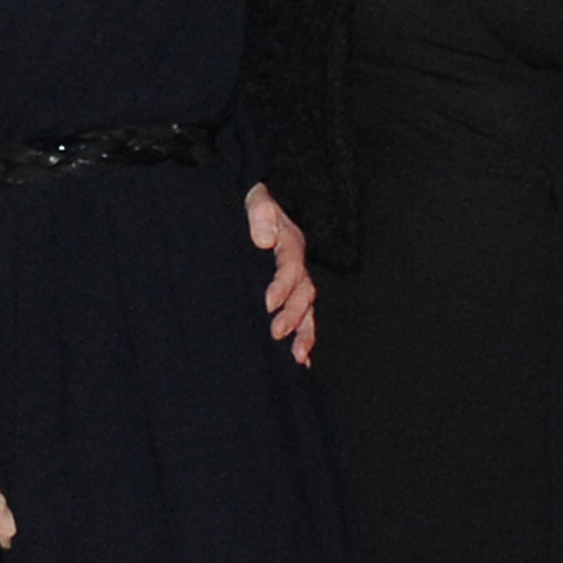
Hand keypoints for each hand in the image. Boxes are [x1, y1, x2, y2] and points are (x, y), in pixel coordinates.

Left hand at [247, 186, 316, 365]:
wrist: (256, 209)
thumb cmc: (254, 207)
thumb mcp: (256, 201)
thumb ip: (260, 214)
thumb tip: (263, 239)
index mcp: (290, 242)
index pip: (290, 265)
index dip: (282, 285)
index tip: (268, 304)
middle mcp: (298, 264)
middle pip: (303, 292)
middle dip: (293, 315)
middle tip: (276, 333)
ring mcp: (297, 280)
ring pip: (307, 309)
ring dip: (304, 333)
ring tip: (298, 357)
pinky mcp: (291, 293)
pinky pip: (303, 317)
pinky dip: (304, 337)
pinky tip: (301, 361)